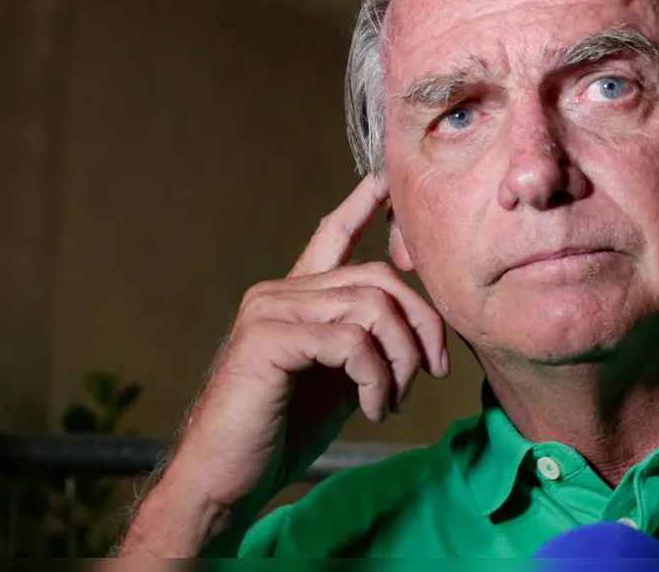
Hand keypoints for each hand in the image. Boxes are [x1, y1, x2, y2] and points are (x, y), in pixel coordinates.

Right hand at [120, 174, 448, 554]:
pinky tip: (371, 407)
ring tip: (390, 400)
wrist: (227, 479)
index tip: (385, 179)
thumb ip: (366, 344)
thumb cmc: (282, 432)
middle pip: (379, 278)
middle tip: (431, 372)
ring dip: (400, 360)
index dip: (361, 205)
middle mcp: (280, 293)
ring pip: (371, 307)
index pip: (332, 236)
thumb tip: (417, 332)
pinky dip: (375, 378)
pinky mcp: (268, 339)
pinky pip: (351, 341)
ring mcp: (270, 311)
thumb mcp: (340, 379)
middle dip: (421, 325)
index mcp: (295, 298)